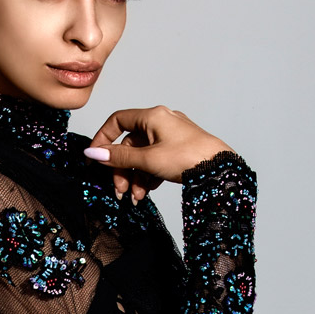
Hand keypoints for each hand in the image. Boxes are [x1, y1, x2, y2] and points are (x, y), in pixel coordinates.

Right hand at [84, 105, 233, 201]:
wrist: (221, 170)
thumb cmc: (188, 158)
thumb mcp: (147, 159)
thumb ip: (118, 157)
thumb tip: (93, 153)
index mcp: (152, 116)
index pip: (117, 121)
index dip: (103, 138)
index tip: (95, 158)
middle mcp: (162, 122)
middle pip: (130, 144)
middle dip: (122, 169)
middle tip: (119, 190)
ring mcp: (172, 136)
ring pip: (143, 155)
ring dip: (135, 177)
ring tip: (136, 197)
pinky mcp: (180, 150)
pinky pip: (156, 160)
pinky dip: (148, 175)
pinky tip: (147, 192)